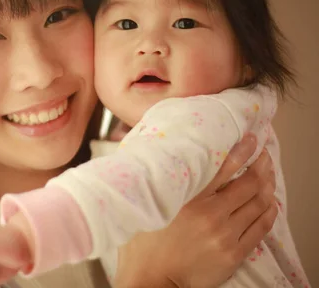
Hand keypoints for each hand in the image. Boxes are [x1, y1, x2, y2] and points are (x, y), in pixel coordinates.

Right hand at [114, 134, 277, 287]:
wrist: (152, 280)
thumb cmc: (143, 244)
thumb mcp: (149, 207)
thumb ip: (161, 185)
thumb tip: (164, 161)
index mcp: (188, 200)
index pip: (222, 169)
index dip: (242, 152)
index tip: (252, 140)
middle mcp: (210, 215)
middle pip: (247, 185)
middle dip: (261, 168)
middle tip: (264, 157)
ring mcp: (225, 235)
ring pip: (257, 205)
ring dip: (267, 187)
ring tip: (268, 176)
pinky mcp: (233, 253)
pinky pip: (260, 228)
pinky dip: (268, 213)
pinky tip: (270, 204)